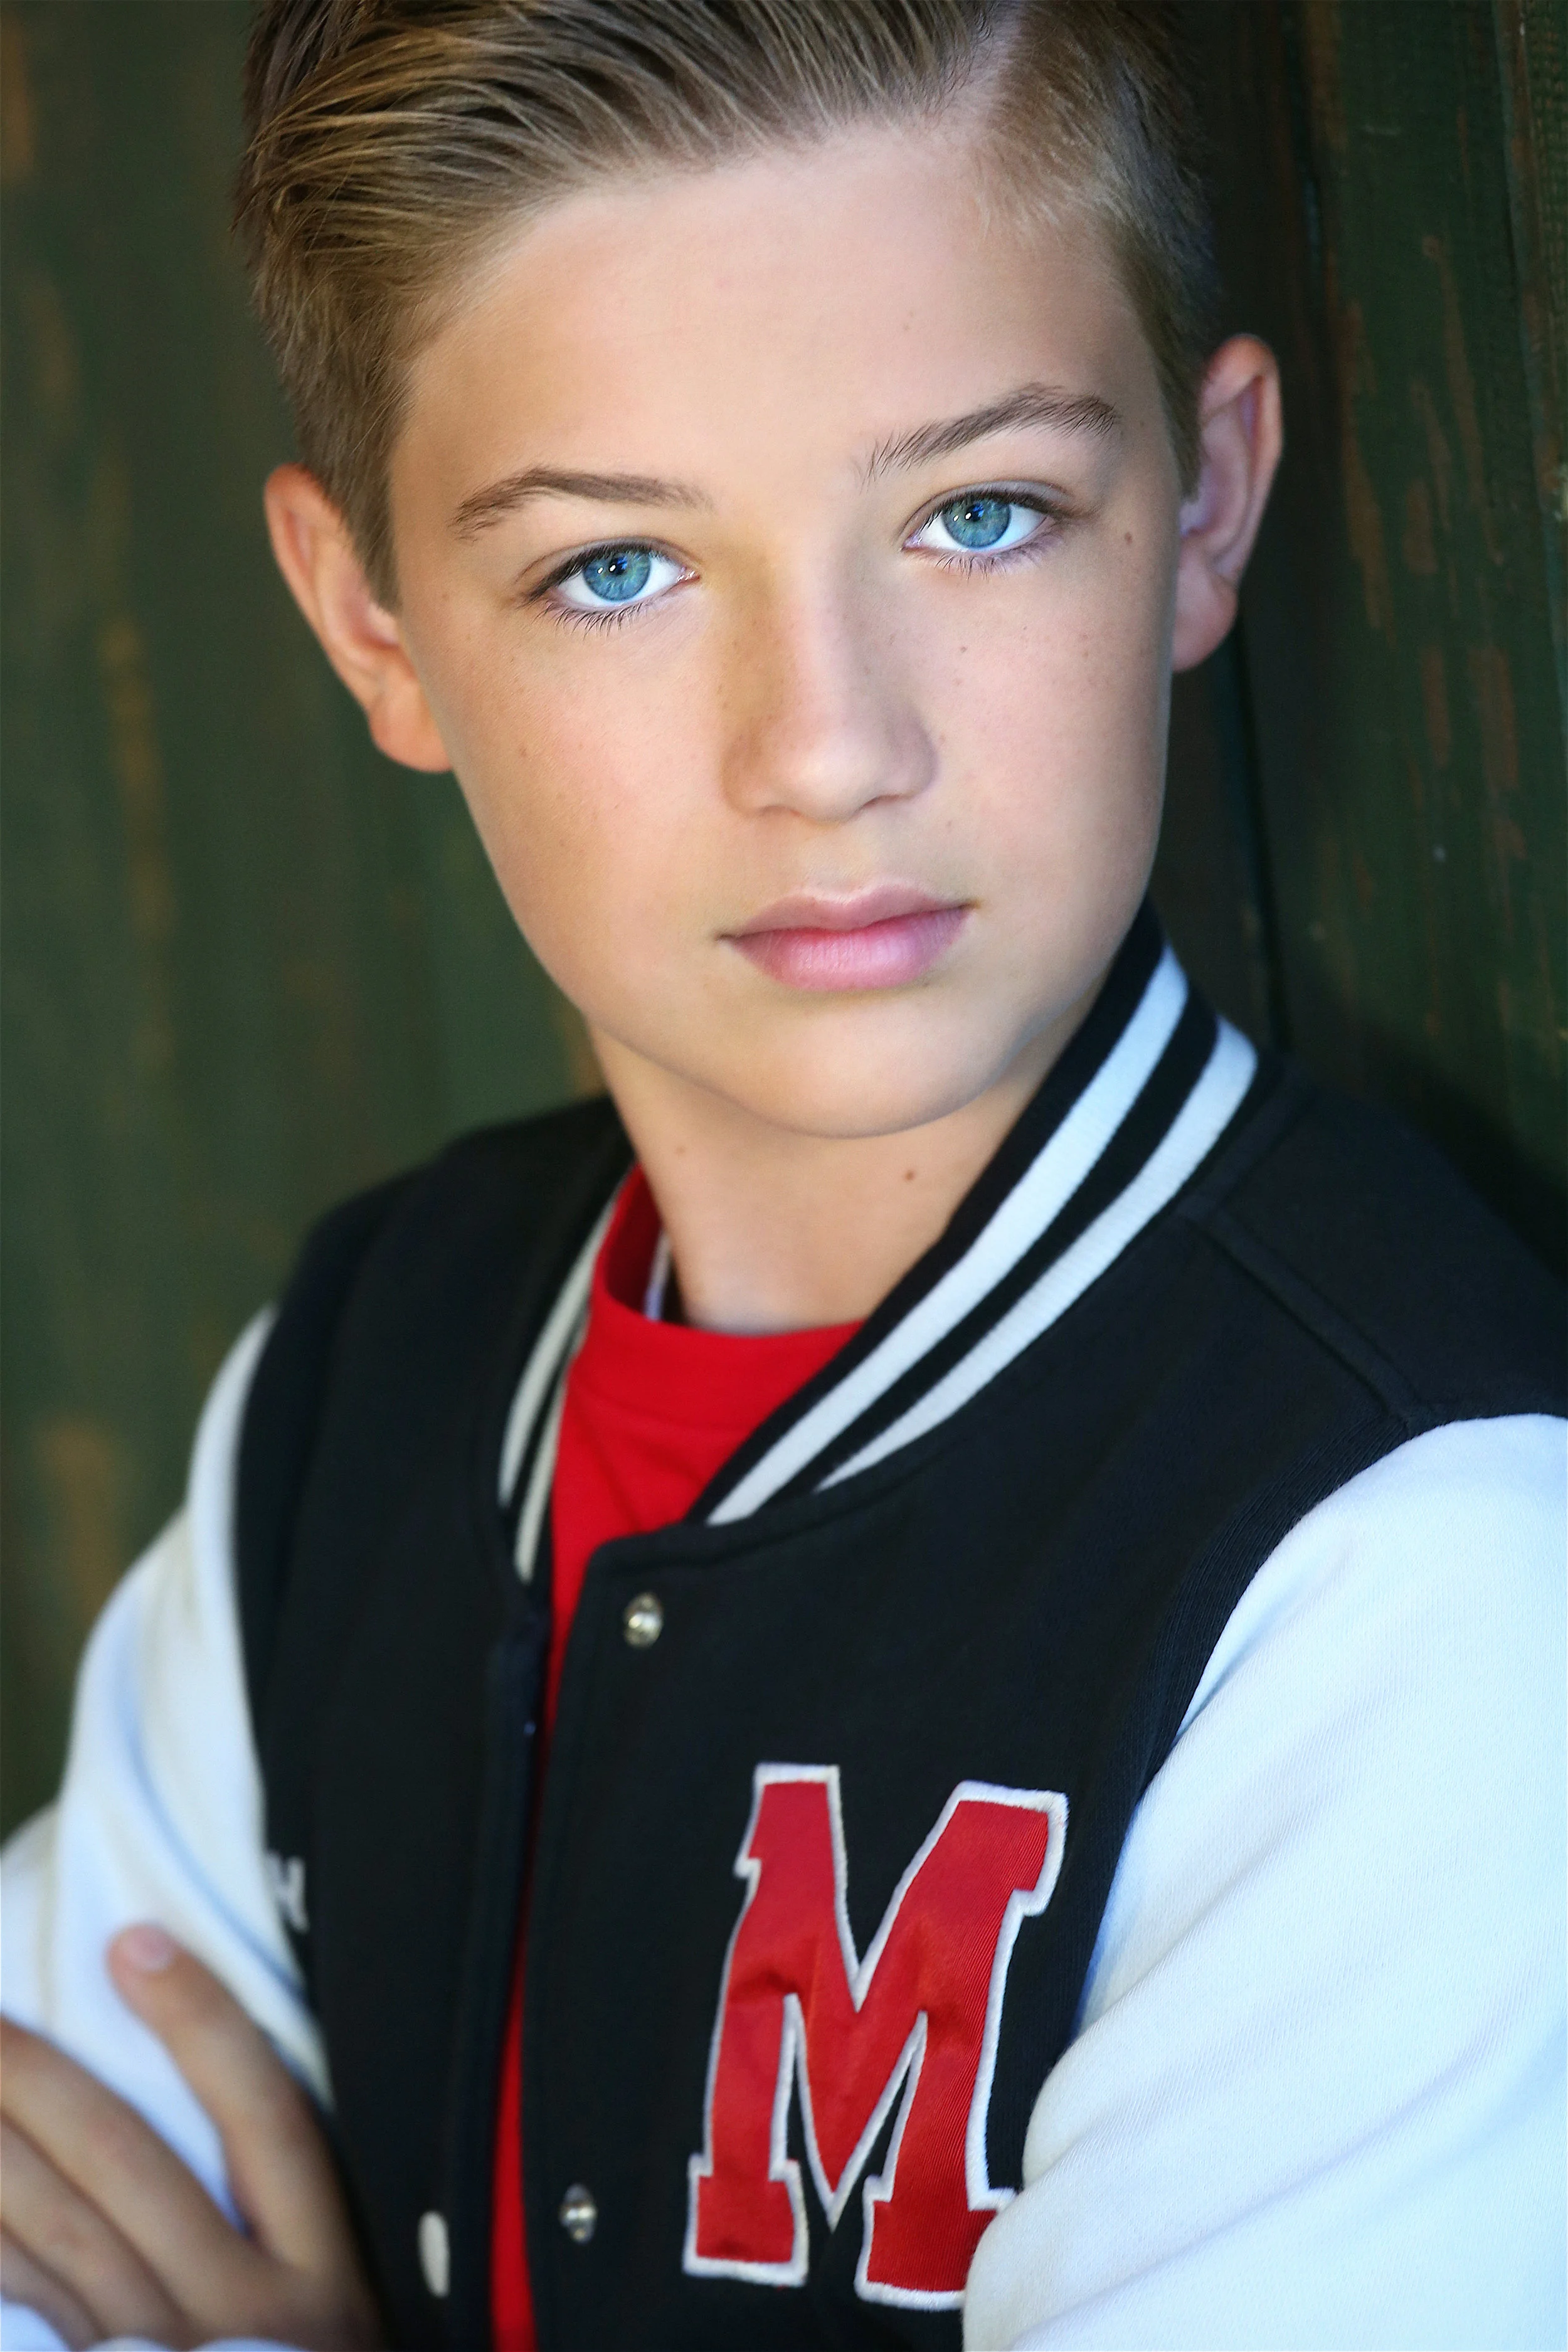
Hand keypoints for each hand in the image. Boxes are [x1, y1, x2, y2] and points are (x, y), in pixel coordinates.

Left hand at [0, 1926, 379, 2349]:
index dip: (200, 2021)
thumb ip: (283, 2238)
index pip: (263, 2117)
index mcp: (321, 2279)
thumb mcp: (335, 2330)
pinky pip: (21, 2325)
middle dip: (41, 2075)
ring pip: (53, 2238)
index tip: (135, 1940)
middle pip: (128, 2164)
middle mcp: (242, 2321)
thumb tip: (204, 2099)